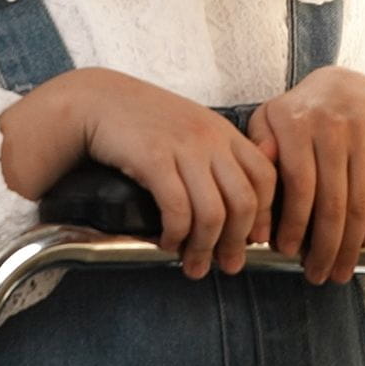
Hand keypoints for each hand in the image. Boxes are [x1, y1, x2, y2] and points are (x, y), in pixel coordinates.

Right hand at [18, 70, 274, 277]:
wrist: (98, 100)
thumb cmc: (144, 121)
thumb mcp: (191, 128)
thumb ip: (216, 155)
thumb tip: (235, 204)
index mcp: (224, 131)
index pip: (265, 175)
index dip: (266, 213)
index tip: (257, 240)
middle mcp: (210, 138)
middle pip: (244, 201)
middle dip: (238, 242)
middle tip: (229, 265)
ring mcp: (182, 148)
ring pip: (213, 212)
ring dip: (205, 248)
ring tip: (195, 265)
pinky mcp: (153, 159)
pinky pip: (177, 209)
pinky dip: (176, 235)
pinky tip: (167, 244)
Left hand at [246, 65, 364, 283]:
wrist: (350, 82)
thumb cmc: (301, 112)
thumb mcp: (269, 119)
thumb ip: (258, 149)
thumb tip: (256, 187)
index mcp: (297, 124)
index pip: (298, 186)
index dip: (295, 225)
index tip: (288, 252)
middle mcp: (333, 127)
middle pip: (332, 202)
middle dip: (325, 247)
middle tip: (318, 274)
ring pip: (360, 203)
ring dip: (350, 245)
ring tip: (341, 269)